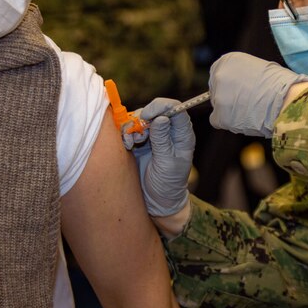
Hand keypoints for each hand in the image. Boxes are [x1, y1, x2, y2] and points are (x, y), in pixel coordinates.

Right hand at [125, 98, 193, 216]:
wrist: (157, 200)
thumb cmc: (168, 184)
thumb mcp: (167, 163)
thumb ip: (162, 141)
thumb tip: (161, 118)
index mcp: (181, 135)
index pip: (175, 109)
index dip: (161, 106)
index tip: (146, 116)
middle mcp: (168, 131)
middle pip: (155, 111)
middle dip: (142, 119)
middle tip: (137, 135)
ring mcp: (154, 135)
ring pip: (140, 119)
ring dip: (132, 128)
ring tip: (131, 144)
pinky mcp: (140, 142)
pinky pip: (130, 129)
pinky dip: (126, 134)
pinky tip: (127, 146)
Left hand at [209, 52, 307, 136]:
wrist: (286, 99)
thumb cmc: (279, 84)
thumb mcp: (257, 68)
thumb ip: (241, 75)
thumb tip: (236, 86)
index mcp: (228, 61)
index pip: (219, 75)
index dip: (230, 85)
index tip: (240, 91)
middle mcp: (220, 75)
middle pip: (216, 90)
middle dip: (228, 98)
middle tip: (246, 102)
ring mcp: (219, 96)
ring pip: (218, 107)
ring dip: (230, 110)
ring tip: (250, 110)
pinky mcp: (220, 115)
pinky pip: (217, 121)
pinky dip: (228, 123)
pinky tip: (243, 119)